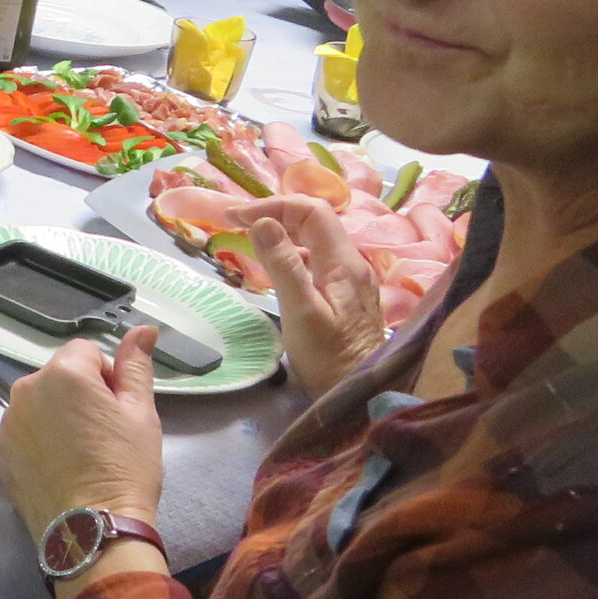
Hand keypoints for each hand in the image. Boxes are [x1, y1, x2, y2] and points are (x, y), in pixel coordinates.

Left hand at [0, 327, 163, 539]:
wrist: (93, 529)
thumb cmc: (125, 467)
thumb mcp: (141, 413)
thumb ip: (135, 366)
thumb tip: (143, 328)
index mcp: (62, 373)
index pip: (87, 352)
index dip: (107, 377)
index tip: (117, 410)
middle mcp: (25, 389)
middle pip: (59, 376)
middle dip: (81, 395)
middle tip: (103, 434)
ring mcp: (8, 421)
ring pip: (40, 403)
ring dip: (58, 415)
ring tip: (81, 453)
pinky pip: (24, 429)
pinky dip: (40, 439)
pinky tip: (60, 466)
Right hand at [218, 195, 385, 397]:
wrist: (362, 393)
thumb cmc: (329, 358)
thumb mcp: (301, 312)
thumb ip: (283, 265)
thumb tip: (262, 222)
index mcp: (343, 262)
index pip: (311, 211)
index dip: (273, 205)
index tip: (236, 217)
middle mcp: (351, 263)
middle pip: (314, 219)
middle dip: (274, 212)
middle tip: (235, 222)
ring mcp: (349, 278)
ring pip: (315, 237)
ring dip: (281, 228)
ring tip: (248, 236)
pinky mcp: (344, 293)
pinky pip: (316, 256)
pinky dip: (290, 249)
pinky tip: (273, 262)